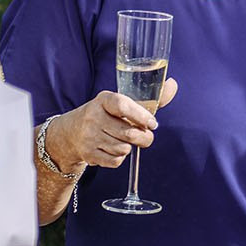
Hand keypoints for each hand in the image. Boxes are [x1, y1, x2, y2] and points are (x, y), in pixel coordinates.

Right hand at [43, 80, 178, 173]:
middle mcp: (93, 116)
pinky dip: (120, 158)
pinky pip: (115, 161)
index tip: (152, 123)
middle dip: (144, 138)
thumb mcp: (121, 102)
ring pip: (123, 149)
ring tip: (123, 140)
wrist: (72, 132)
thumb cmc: (106, 115)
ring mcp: (89, 136)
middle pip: (128, 133)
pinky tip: (113, 149)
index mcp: (104, 99)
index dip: (141, 116)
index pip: (123, 106)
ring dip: (129, 147)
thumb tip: (173, 84)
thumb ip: (149, 98)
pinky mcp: (88, 154)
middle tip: (146, 137)